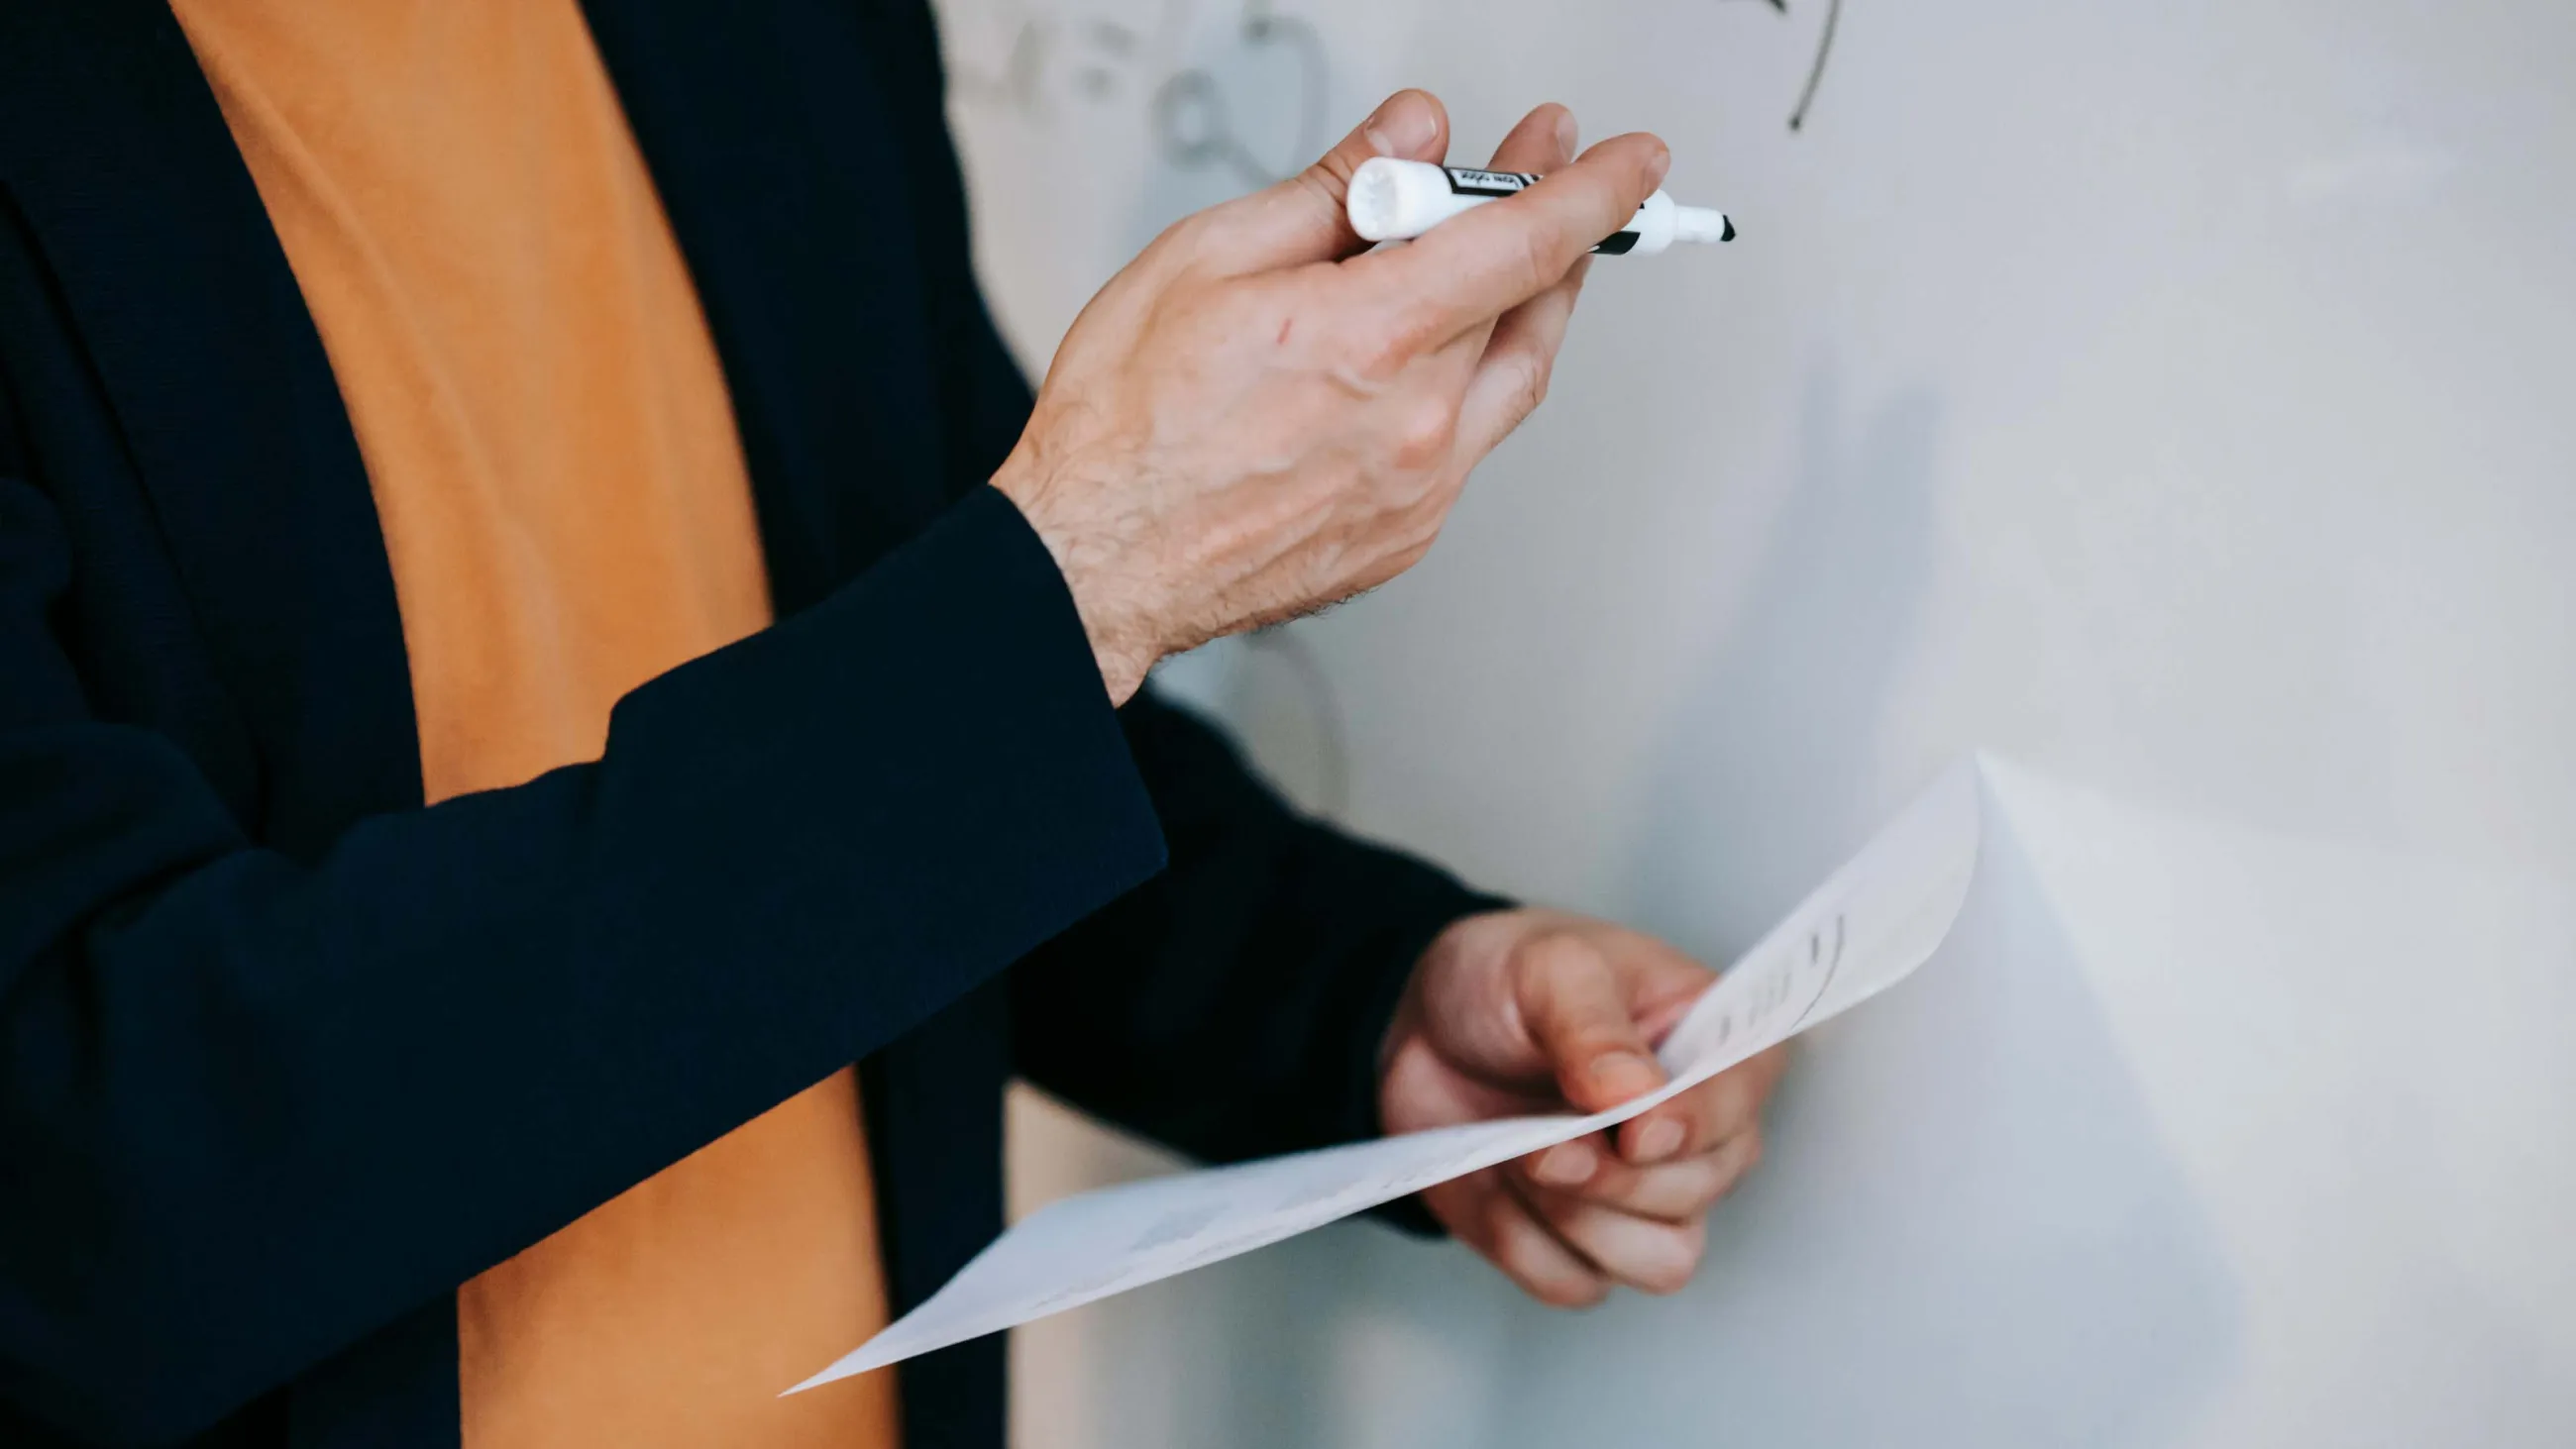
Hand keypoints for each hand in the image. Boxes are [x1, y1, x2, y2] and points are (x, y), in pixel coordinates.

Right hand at [992, 92, 1670, 701]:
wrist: (1095, 560)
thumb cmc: (1126, 424)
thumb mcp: (1209, 259)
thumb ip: (1331, 192)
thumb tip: (1410, 136)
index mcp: (1370, 340)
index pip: (1521, 242)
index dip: (1588, 188)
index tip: (1630, 156)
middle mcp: (1414, 423)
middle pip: (1530, 305)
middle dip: (1552, 224)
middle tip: (1546, 169)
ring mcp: (1418, 489)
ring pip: (1512, 378)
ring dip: (1527, 306)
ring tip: (1504, 254)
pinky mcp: (1405, 537)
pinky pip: (1468, 443)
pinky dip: (1466, 384)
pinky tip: (1427, 356)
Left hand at [1379, 909, 1789, 1305]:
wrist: (1426, 1027)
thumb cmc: (1510, 980)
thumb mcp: (1549, 968)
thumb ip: (1593, 1027)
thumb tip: (1638, 1096)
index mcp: (1718, 1050)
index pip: (1741, 1107)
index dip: (1692, 1128)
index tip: (1632, 1130)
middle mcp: (1701, 1135)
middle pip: (1695, 1195)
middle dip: (1609, 1177)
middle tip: (1541, 1140)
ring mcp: (1649, 1199)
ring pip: (1659, 1262)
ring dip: (1575, 1219)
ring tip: (1519, 1155)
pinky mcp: (1583, 1243)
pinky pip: (1576, 1282)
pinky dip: (1524, 1244)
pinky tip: (1496, 1184)